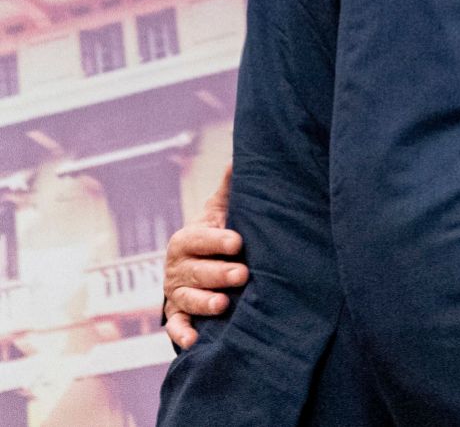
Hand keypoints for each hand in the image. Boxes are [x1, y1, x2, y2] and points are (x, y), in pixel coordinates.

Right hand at [163, 165, 249, 348]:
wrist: (198, 268)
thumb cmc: (215, 238)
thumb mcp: (219, 214)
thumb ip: (227, 191)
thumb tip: (238, 158)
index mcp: (187, 240)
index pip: (198, 239)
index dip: (216, 240)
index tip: (238, 241)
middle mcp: (178, 267)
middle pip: (196, 271)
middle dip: (218, 273)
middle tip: (242, 274)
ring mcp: (177, 292)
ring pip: (188, 298)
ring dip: (204, 302)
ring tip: (224, 304)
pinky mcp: (179, 315)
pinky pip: (176, 326)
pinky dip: (182, 334)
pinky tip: (194, 341)